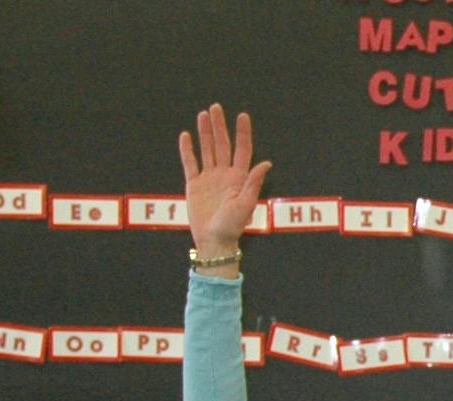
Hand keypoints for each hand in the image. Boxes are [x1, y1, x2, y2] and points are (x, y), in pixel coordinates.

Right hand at [178, 104, 268, 256]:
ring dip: (205, 133)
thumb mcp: (245, 204)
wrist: (213, 241)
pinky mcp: (194, 184)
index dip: (242, 133)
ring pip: (206, 149)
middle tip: (216, 107)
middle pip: (222, 145)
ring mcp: (209, 178)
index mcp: (239, 178)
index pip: (242, 150)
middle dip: (220, 126)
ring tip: (203, 115)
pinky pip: (190, 163)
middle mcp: (224, 174)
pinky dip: (187, 149)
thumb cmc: (232, 226)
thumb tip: (266, 163)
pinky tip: (186, 135)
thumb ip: (253, 183)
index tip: (242, 116)